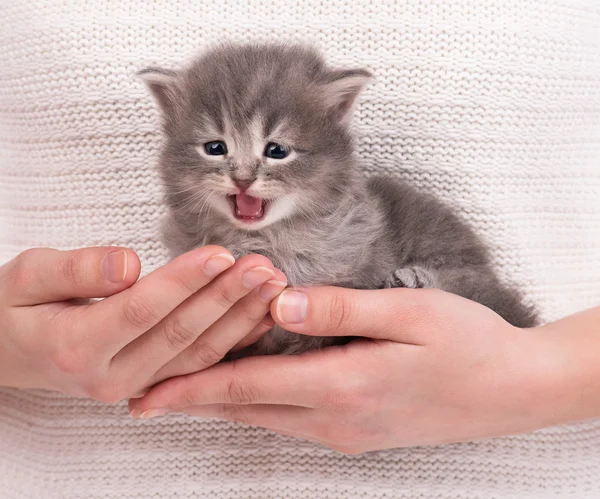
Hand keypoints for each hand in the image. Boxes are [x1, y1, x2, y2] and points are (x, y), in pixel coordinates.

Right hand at [0, 246, 285, 401]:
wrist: (9, 351)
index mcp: (76, 346)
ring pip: (199, 354)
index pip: (142, 310)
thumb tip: (128, 264)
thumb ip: (77, 270)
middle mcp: (111, 377)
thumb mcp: (27, 277)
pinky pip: (200, 364)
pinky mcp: (152, 382)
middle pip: (180, 334)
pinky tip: (260, 317)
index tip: (220, 253)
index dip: (184, 281)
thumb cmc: (15, 308)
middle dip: (226, 297)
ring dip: (240, 318)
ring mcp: (135, 385)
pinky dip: (234, 341)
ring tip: (272, 285)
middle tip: (262, 267)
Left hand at [129, 286, 577, 453]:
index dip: (192, 388)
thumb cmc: (465, 344)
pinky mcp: (357, 429)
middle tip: (147, 393)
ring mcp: (346, 430)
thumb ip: (339, 309)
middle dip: (194, 399)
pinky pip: (291, 417)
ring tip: (184, 388)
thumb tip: (280, 303)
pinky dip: (258, 400)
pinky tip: (248, 387)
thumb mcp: (407, 312)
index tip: (147, 394)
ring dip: (223, 400)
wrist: (510, 389)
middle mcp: (337, 418)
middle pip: (247, 407)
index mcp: (344, 385)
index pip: (248, 385)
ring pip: (266, 415)